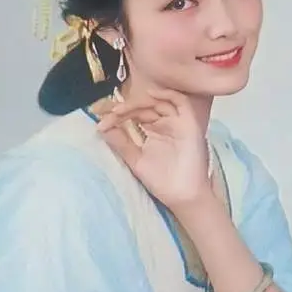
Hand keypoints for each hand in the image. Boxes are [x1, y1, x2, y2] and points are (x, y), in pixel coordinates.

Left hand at [96, 87, 211, 210]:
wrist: (182, 196)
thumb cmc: (162, 181)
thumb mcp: (136, 160)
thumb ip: (122, 143)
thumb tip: (102, 128)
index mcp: (154, 131)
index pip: (135, 115)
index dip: (118, 115)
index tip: (101, 122)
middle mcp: (167, 124)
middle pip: (145, 107)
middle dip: (124, 109)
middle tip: (108, 115)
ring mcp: (178, 123)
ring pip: (159, 102)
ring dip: (139, 102)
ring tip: (121, 110)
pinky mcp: (189, 124)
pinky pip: (181, 102)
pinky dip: (167, 94)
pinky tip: (149, 95)